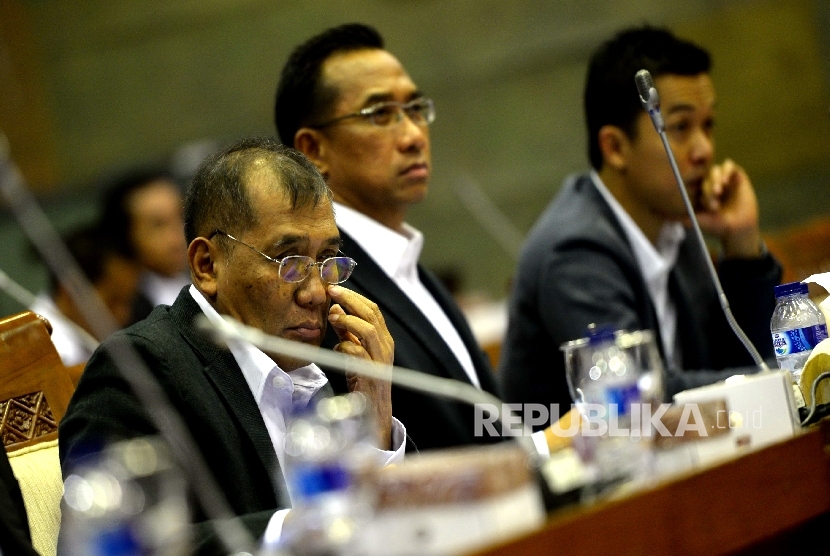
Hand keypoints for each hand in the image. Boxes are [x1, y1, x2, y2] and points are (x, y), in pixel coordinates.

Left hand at [326, 285, 393, 448]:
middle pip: (372, 314)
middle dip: (350, 300)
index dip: (354, 296)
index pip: (372, 309)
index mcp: (383, 338)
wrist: (373, 412)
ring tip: (332, 316)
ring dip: (349, 320)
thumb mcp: (354, 351)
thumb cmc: (363, 380)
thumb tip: (336, 308)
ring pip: (369, 331)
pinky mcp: (372, 374)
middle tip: (332, 291)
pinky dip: (346, 345)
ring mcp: (381, 360)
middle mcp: (386, 346)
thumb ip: (346, 331)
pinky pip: (360, 353)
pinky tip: (336, 346)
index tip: (334, 287)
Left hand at [693, 159, 761, 257]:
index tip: (702, 201)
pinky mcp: (737, 175)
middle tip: (713, 196)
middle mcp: (711, 183)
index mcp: (700, 191)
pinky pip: (729, 166)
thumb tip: (670, 216)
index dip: (696, 190)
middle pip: (704, 176)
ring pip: (715, 170)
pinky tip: (725, 182)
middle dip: (708, 187)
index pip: (694, 183)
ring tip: (718, 191)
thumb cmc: (718, 226)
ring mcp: (724, 179)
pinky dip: (726, 171)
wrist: (740, 228)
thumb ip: (686, 218)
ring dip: (715, 178)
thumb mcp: (700, 221)